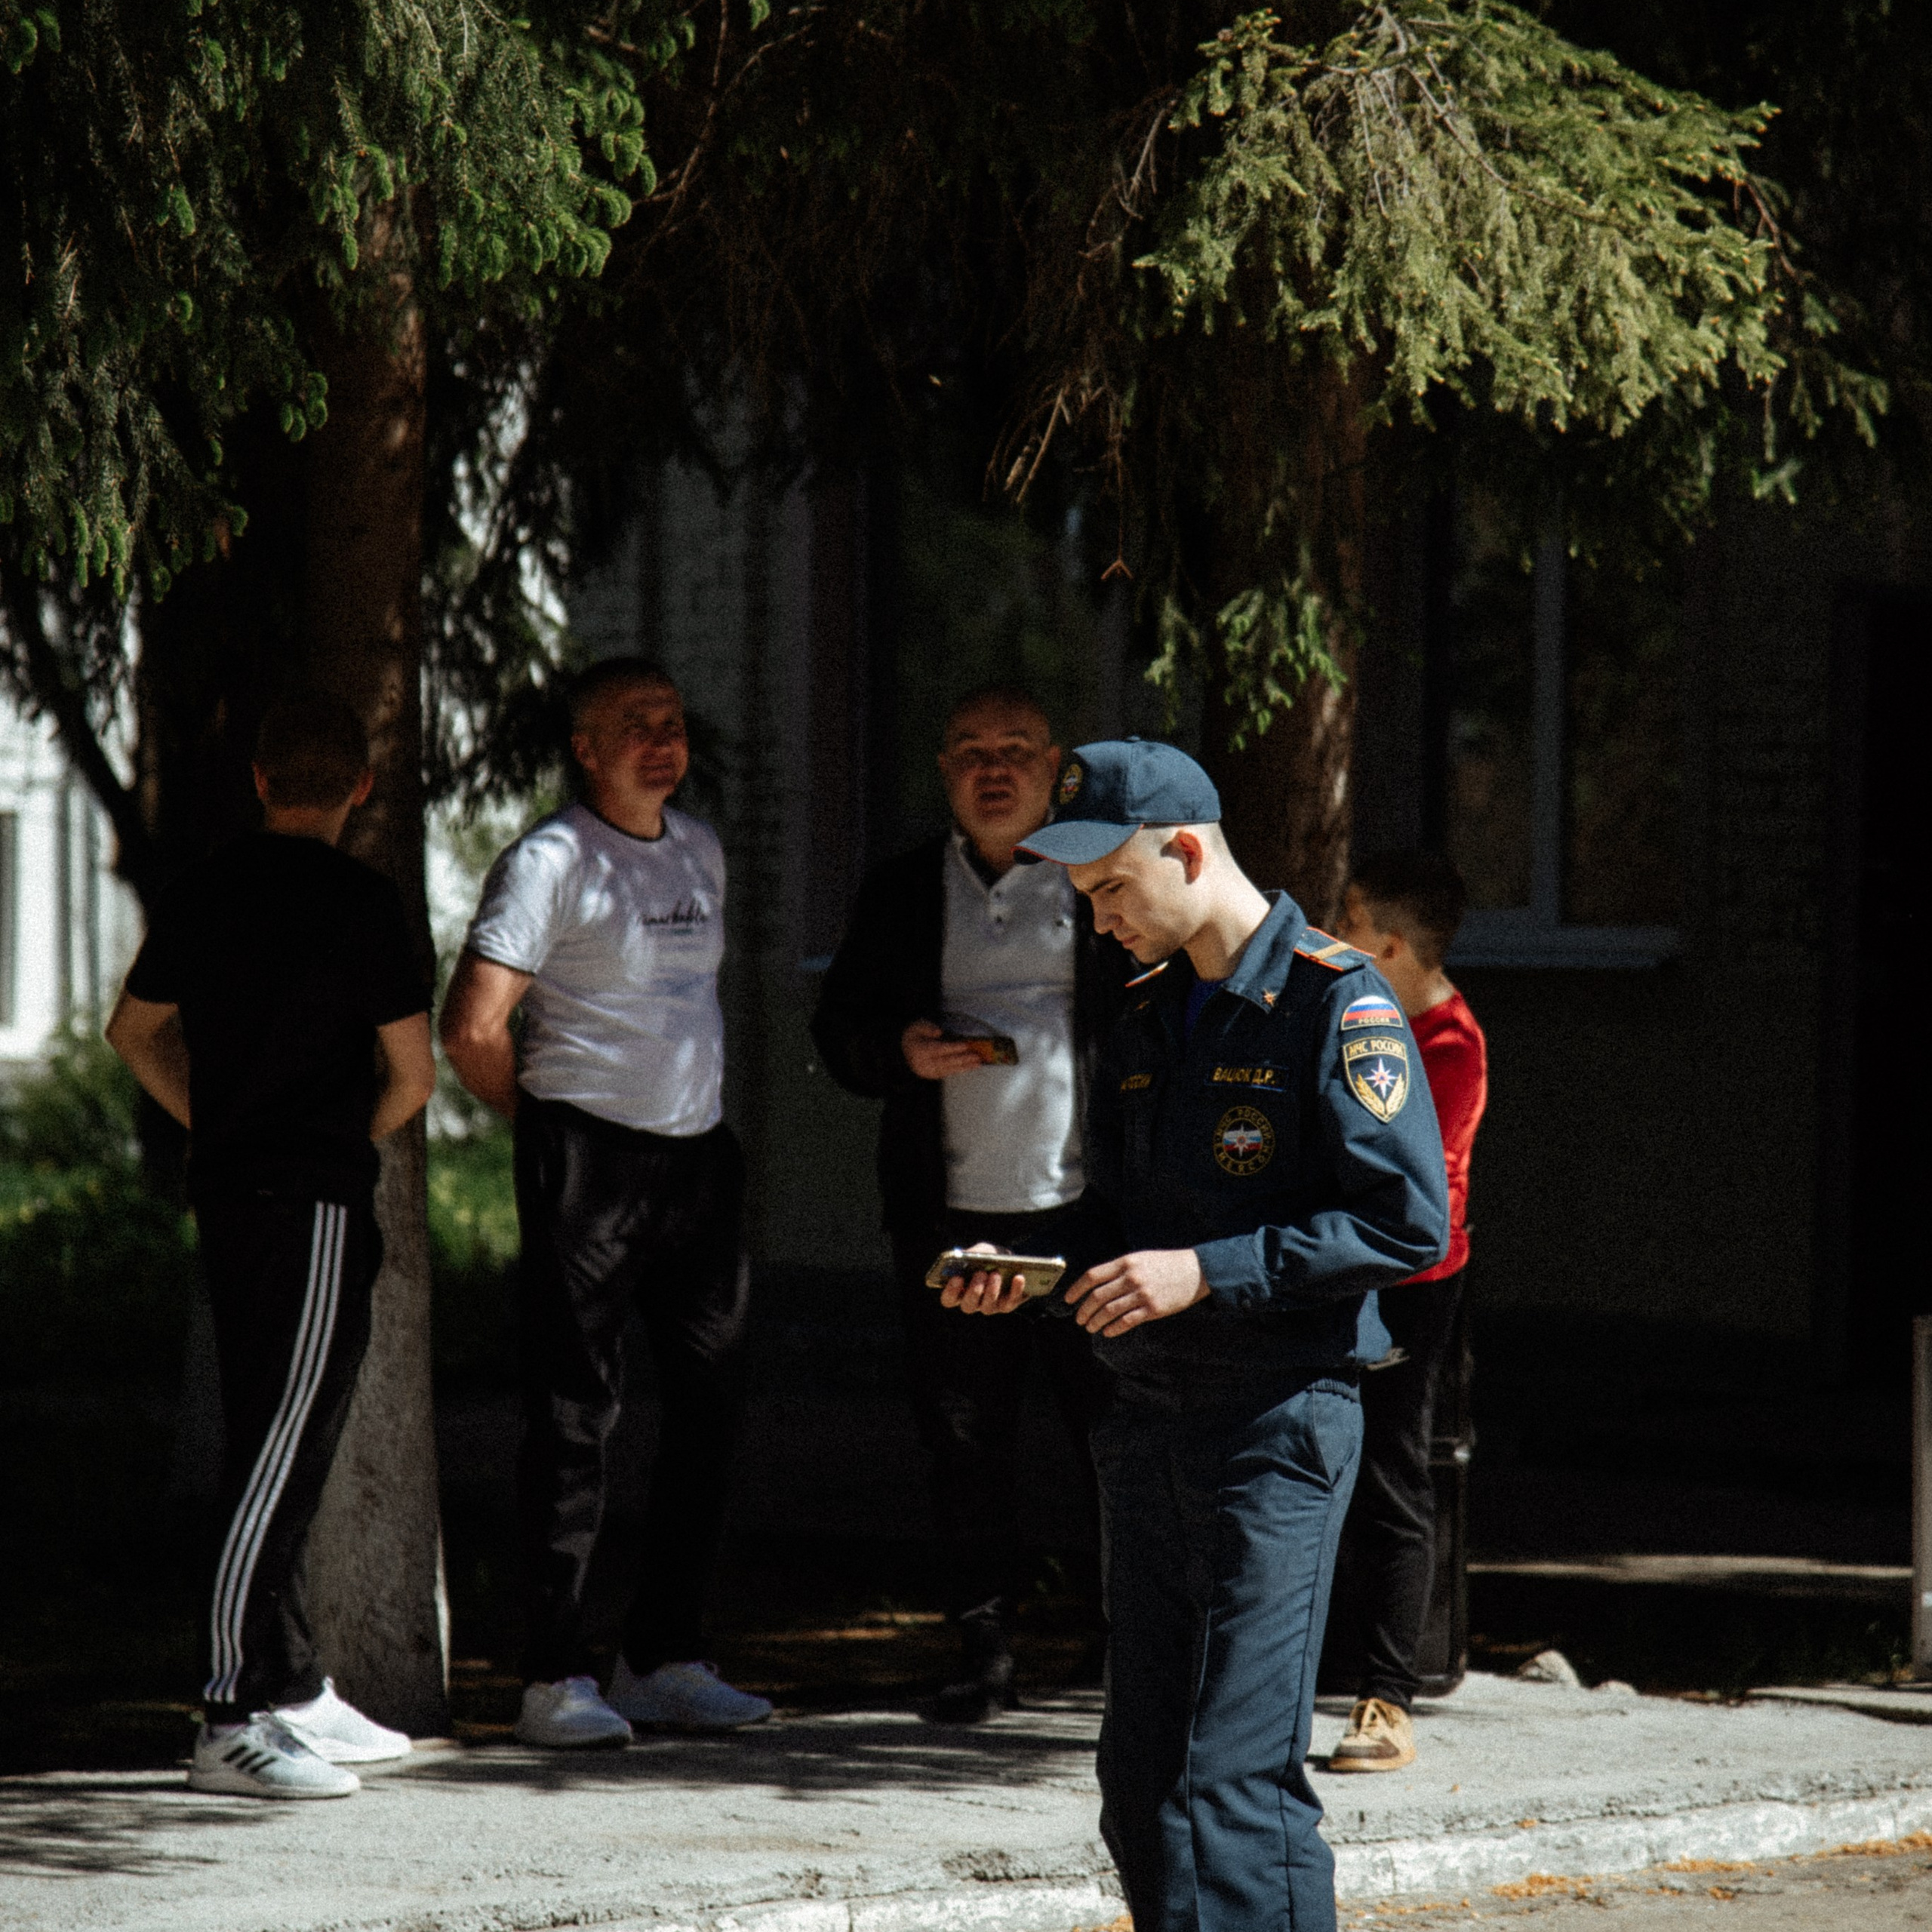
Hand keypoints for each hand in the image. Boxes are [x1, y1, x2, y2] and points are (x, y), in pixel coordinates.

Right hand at [902, 1018, 986, 1079]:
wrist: (903, 1049)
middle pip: (945, 1062)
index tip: (965, 1045)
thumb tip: (939, 1032)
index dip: (953, 1048)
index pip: (939, 1050)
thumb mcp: (918, 1025)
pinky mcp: (932, 1075)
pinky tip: (969, 1067)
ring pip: (948, 1070)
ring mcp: (927, 1071)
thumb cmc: (913, 1036)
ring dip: (964, 1067)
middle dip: (962, 1059)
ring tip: (977, 1063)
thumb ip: (928, 1028)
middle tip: (976, 1056)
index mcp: (918, 1051)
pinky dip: (959, 1070)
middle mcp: (923, 1064)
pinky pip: (948, 1073)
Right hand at [938, 1241, 1029, 1316]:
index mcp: (959, 1291)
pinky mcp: (1008, 1305)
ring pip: (987, 1307)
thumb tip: (968, 1257)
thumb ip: (972, 1254)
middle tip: (980, 1273)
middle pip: (968, 1306)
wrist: (1010, 1260)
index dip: (950, 1291)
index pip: (948, 1299)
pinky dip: (1015, 1290)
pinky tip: (1018, 1277)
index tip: (957, 1277)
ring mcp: (990, 1306)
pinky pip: (1010, 1302)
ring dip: (992, 1290)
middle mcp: (973, 1303)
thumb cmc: (989, 1256)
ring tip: (996, 1273)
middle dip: (974, 1290)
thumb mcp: (980, 1251)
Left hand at [1066, 1249, 1208, 1336]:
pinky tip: (1108, 1332)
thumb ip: (1120, 1269)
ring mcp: (1142, 1294)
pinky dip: (1113, 1328)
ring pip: (1109, 1311)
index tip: (1068, 1300)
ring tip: (1090, 1327)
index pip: (1092, 1276)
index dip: (1076, 1289)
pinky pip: (1127, 1321)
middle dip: (1084, 1310)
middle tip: (1079, 1319)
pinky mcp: (1153, 1309)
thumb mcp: (1140, 1258)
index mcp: (1126, 1262)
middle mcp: (1131, 1277)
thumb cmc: (1167, 1264)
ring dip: (1096, 1321)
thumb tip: (1096, 1284)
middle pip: (1097, 1296)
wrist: (1196, 1271)